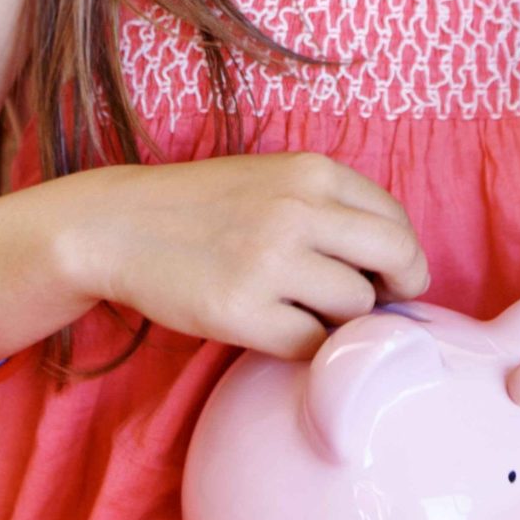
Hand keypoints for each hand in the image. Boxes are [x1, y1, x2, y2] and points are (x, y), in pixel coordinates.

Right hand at [69, 153, 428, 358]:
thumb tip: (399, 265)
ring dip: (341, 320)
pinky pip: (313, 345)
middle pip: (398, 260)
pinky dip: (307, 347)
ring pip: (357, 307)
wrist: (118, 226)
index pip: (397, 221)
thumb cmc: (205, 208)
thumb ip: (332, 207)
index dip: (401, 257)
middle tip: (377, 306)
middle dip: (400, 289)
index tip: (385, 277)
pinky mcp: (241, 311)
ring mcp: (269, 261)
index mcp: (311, 172)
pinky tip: (281, 331)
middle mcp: (297, 210)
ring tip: (305, 311)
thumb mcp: (274, 179)